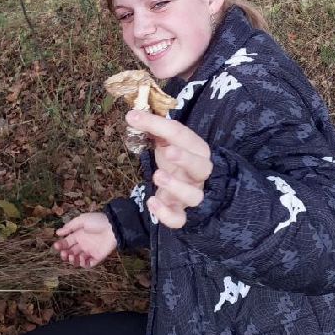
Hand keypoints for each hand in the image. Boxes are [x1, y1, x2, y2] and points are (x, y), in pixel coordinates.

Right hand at [54, 212, 116, 268]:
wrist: (114, 228)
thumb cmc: (98, 221)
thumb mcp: (82, 220)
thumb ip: (70, 227)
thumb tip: (58, 233)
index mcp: (79, 235)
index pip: (67, 242)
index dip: (61, 245)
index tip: (56, 246)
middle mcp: (83, 244)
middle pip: (71, 252)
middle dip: (65, 254)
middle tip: (64, 254)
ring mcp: (90, 251)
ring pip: (78, 259)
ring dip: (73, 260)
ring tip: (72, 257)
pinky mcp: (97, 257)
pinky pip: (88, 264)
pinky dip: (83, 264)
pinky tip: (82, 259)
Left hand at [126, 109, 211, 228]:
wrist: (187, 187)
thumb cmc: (175, 160)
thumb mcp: (167, 141)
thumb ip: (153, 128)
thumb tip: (132, 115)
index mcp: (196, 150)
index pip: (182, 136)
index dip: (160, 126)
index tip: (134, 117)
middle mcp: (199, 174)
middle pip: (202, 167)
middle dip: (186, 159)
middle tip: (167, 152)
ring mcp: (192, 195)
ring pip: (194, 196)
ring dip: (176, 187)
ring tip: (156, 176)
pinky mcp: (182, 213)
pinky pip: (180, 219)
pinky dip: (166, 214)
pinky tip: (152, 202)